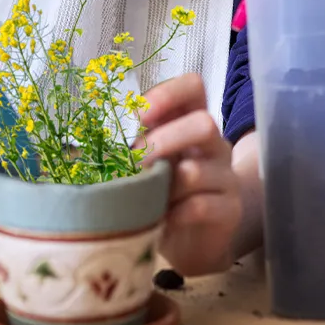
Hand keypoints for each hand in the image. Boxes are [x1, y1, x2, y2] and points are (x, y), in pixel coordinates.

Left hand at [140, 74, 241, 276]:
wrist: (192, 238)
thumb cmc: (163, 189)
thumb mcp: (149, 159)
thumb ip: (134, 142)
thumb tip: (93, 137)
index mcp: (192, 120)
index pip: (193, 86)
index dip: (166, 95)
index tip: (138, 115)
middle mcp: (215, 143)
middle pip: (204, 123)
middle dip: (162, 141)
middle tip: (133, 162)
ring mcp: (226, 176)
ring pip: (196, 171)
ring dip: (162, 186)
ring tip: (144, 200)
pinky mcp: (231, 209)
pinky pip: (202, 206)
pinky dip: (174, 214)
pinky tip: (162, 220)